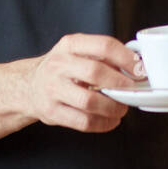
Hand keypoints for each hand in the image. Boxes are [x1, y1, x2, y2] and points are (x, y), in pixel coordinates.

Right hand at [23, 34, 141, 132]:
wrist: (28, 86)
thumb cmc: (61, 69)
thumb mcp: (76, 51)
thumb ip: (102, 55)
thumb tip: (135, 65)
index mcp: (69, 45)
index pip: (103, 45)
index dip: (126, 58)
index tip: (139, 69)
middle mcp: (59, 65)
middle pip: (96, 72)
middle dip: (120, 84)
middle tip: (132, 90)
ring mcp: (53, 89)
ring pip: (89, 101)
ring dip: (112, 107)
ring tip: (121, 108)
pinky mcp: (52, 112)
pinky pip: (83, 122)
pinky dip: (102, 124)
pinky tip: (110, 121)